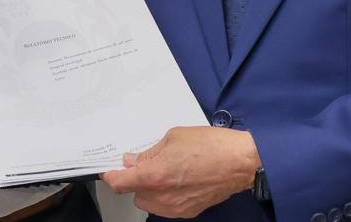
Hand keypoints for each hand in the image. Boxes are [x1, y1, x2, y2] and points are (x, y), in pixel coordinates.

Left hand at [100, 127, 261, 217]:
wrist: (239, 162)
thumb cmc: (211, 146)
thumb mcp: (173, 137)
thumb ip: (149, 152)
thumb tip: (133, 160)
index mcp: (155, 175)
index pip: (120, 183)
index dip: (111, 176)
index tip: (110, 170)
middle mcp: (162, 196)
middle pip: (134, 194)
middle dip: (136, 179)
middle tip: (147, 163)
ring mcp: (175, 207)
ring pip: (149, 202)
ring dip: (150, 189)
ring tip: (166, 171)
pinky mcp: (188, 212)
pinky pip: (166, 207)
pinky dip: (165, 196)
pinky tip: (178, 180)